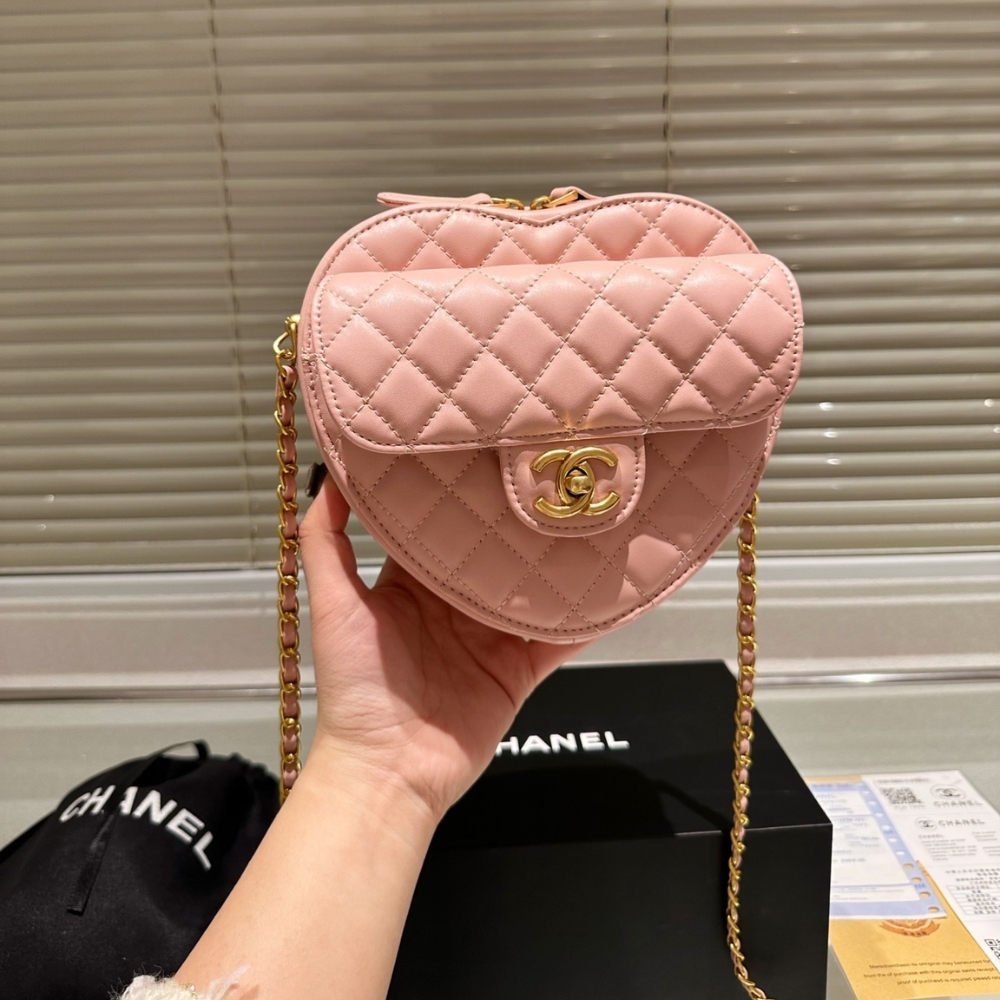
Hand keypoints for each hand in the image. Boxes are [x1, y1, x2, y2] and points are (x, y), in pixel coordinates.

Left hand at [298, 479, 589, 821]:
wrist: (387, 771)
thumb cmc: (353, 689)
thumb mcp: (333, 605)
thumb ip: (327, 542)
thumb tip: (329, 477)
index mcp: (410, 587)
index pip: (439, 529)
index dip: (458, 496)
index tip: (480, 455)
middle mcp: (451, 607)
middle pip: (493, 556)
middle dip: (516, 524)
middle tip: (548, 477)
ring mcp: (489, 639)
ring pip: (532, 592)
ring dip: (557, 565)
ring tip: (585, 521)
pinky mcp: (518, 672)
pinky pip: (559, 641)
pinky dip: (585, 621)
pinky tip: (610, 590)